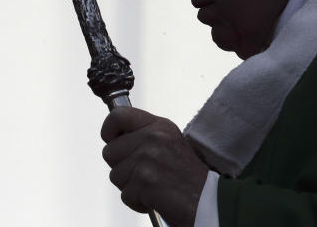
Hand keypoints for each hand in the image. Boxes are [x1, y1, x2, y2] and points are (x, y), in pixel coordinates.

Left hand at [101, 107, 208, 226]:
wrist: (208, 200)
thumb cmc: (188, 177)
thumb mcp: (170, 143)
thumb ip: (144, 136)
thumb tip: (113, 139)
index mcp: (159, 126)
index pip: (118, 115)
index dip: (108, 130)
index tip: (112, 141)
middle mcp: (153, 137)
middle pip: (109, 151)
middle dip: (122, 167)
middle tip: (143, 174)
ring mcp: (148, 158)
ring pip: (115, 175)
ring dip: (130, 187)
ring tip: (152, 186)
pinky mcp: (145, 180)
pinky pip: (125, 194)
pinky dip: (137, 202)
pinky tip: (155, 198)